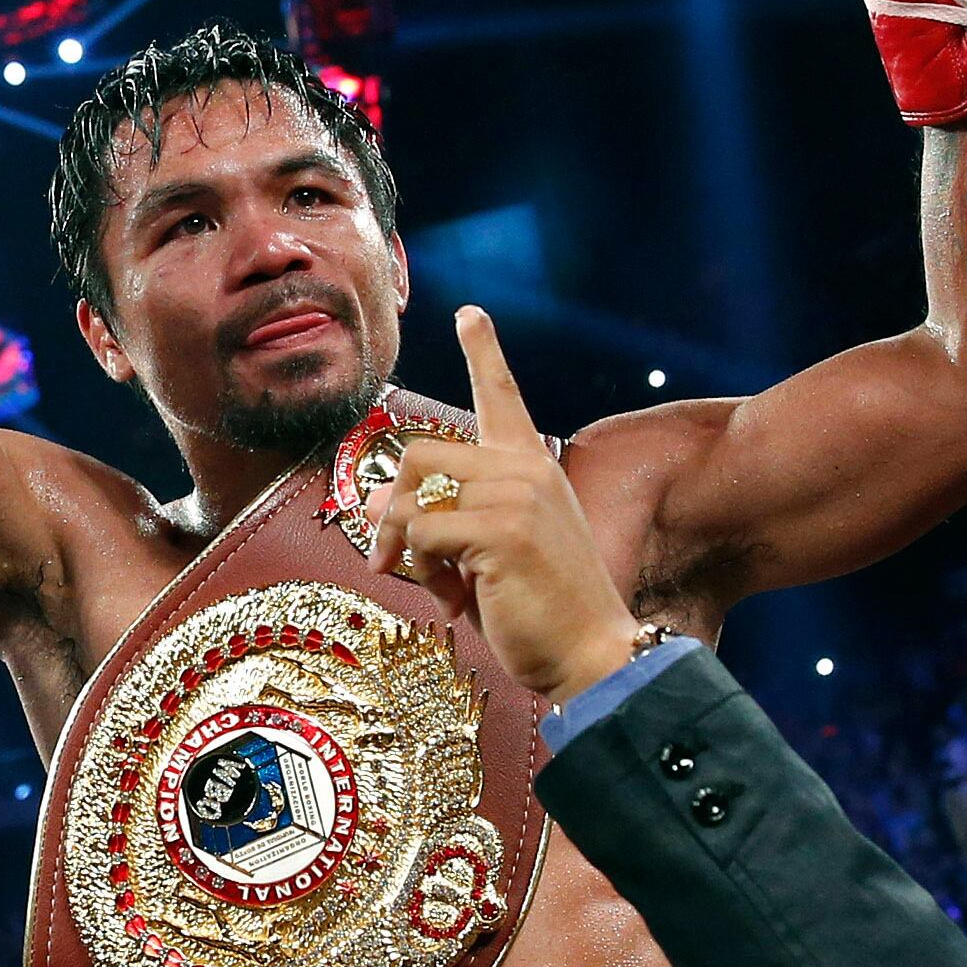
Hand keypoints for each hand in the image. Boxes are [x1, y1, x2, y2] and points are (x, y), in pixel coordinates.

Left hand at [364, 307, 644, 706]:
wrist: (590, 653)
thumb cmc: (540, 608)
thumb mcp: (488, 553)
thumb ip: (443, 519)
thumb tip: (376, 502)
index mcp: (530, 466)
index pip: (501, 395)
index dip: (483, 351)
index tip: (468, 313)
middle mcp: (523, 468)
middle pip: (419, 458)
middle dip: (389, 513)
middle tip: (385, 558)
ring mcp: (514, 495)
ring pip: (413, 501)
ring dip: (405, 552)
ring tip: (440, 589)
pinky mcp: (501, 530)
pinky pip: (421, 535)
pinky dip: (423, 575)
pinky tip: (456, 602)